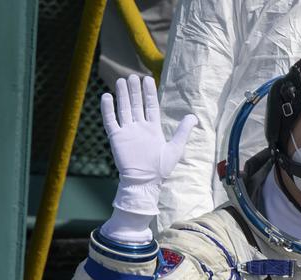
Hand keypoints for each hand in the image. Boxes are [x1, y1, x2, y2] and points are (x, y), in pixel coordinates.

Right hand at [101, 74, 195, 213]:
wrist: (144, 183)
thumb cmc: (160, 169)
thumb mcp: (175, 149)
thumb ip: (183, 132)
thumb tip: (194, 117)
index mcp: (152, 128)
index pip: (150, 105)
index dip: (149, 92)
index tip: (147, 79)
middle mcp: (139, 127)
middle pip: (136, 104)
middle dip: (134, 90)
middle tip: (133, 76)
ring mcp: (127, 132)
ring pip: (124, 109)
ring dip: (123, 95)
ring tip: (121, 80)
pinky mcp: (116, 138)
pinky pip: (110, 121)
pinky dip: (108, 109)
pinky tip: (106, 97)